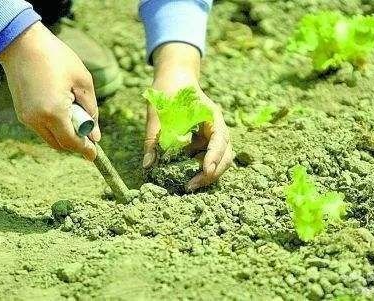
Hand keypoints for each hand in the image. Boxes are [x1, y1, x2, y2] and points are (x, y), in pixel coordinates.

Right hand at [0, 22, 100, 160]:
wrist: (22, 43)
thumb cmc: (57, 58)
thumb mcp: (84, 82)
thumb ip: (91, 111)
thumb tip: (95, 135)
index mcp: (53, 112)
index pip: (71, 142)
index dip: (85, 150)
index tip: (95, 155)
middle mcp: (36, 119)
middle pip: (60, 145)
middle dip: (76, 144)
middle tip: (90, 134)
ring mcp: (26, 117)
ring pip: (50, 138)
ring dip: (65, 135)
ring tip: (77, 115)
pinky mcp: (21, 112)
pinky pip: (42, 129)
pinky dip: (55, 127)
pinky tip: (64, 110)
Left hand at [143, 43, 232, 190]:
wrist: (174, 79)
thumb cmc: (167, 91)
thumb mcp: (157, 113)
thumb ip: (153, 138)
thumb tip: (148, 165)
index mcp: (211, 115)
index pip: (220, 138)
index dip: (214, 156)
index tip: (205, 170)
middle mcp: (217, 127)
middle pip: (226, 154)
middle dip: (212, 172)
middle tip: (191, 186)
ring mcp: (213, 136)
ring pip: (220, 159)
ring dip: (207, 174)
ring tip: (189, 185)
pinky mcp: (205, 142)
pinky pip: (207, 159)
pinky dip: (200, 169)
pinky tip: (186, 176)